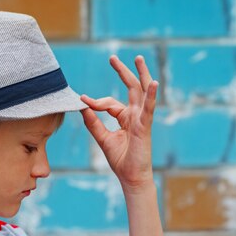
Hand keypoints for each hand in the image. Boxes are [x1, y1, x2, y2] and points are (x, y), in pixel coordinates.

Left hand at [80, 55, 157, 191]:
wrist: (130, 177)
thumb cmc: (121, 160)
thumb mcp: (103, 138)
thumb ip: (93, 122)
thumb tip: (82, 106)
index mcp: (125, 118)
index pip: (110, 103)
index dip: (96, 102)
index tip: (83, 100)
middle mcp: (135, 115)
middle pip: (130, 88)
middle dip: (122, 72)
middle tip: (112, 58)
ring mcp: (141, 119)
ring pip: (142, 92)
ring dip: (140, 74)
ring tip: (138, 58)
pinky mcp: (145, 126)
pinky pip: (149, 108)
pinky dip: (151, 95)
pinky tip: (153, 82)